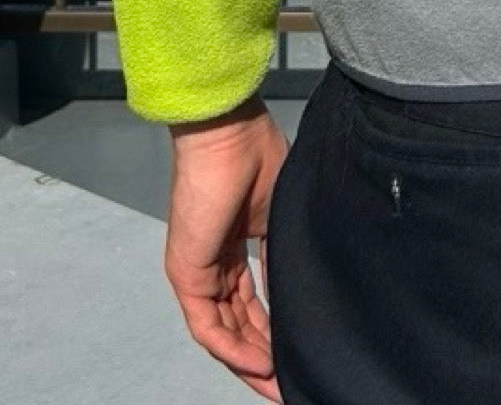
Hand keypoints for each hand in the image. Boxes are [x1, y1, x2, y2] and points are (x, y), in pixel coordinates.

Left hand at [165, 93, 289, 400]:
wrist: (226, 130)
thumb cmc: (253, 151)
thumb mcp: (280, 210)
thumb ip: (283, 249)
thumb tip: (305, 283)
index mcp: (234, 246)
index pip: (252, 302)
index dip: (275, 331)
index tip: (299, 352)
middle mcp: (212, 263)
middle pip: (238, 324)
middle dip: (264, 357)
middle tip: (291, 383)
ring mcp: (196, 270)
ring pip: (223, 332)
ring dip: (250, 362)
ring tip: (279, 384)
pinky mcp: (186, 272)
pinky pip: (208, 325)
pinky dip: (234, 348)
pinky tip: (259, 365)